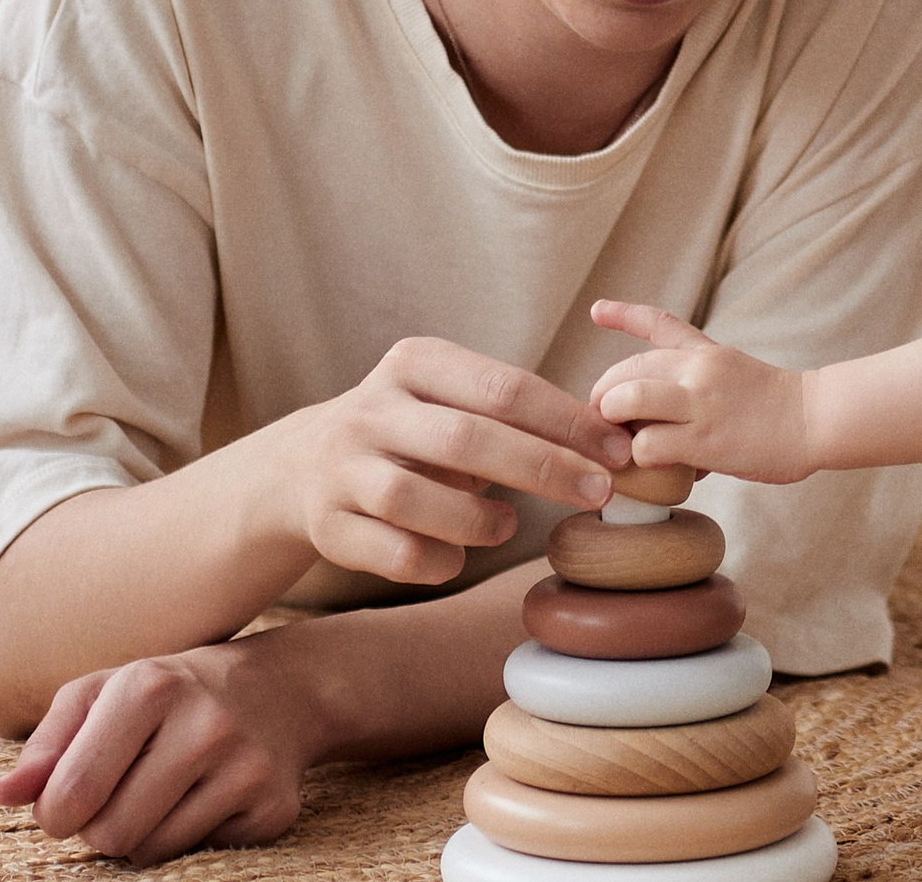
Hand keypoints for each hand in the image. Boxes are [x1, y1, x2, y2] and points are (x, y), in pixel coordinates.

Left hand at [0, 634, 314, 865]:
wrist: (283, 687)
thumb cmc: (172, 694)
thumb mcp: (108, 691)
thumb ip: (48, 741)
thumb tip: (4, 793)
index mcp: (150, 686)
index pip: (69, 796)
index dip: (58, 809)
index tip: (77, 790)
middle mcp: (205, 722)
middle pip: (108, 834)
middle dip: (104, 824)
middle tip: (129, 787)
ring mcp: (245, 766)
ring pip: (149, 854)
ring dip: (145, 835)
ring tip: (169, 791)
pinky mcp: (272, 806)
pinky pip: (197, 858)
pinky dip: (190, 838)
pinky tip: (209, 797)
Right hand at [268, 334, 633, 584]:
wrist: (303, 467)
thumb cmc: (415, 430)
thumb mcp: (452, 400)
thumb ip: (514, 414)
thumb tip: (608, 441)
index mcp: (416, 362)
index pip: (505, 387)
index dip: (567, 421)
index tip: (618, 450)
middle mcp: (374, 408)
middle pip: (469, 438)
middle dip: (544, 468)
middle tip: (598, 491)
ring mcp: (343, 466)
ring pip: (419, 498)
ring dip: (480, 520)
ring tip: (508, 527)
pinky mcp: (327, 524)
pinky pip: (394, 552)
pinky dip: (437, 559)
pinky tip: (456, 556)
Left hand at [591, 300, 815, 482]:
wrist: (814, 418)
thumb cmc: (776, 406)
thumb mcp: (735, 372)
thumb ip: (697, 384)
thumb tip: (661, 421)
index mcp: (705, 352)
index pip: (657, 323)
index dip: (622, 315)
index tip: (596, 310)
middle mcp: (697, 368)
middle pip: (626, 369)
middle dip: (604, 397)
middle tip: (607, 421)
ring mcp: (699, 401)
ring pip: (626, 400)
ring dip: (614, 422)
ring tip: (625, 443)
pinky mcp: (703, 438)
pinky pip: (647, 446)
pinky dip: (641, 460)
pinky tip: (659, 467)